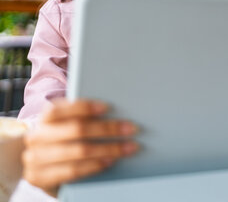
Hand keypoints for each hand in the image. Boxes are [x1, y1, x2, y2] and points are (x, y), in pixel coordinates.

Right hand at [23, 99, 137, 196]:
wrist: (41, 168)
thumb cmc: (63, 140)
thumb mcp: (68, 125)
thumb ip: (85, 117)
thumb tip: (117, 112)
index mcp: (45, 119)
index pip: (61, 109)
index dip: (84, 107)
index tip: (108, 107)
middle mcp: (38, 137)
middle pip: (77, 129)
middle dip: (108, 128)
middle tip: (131, 129)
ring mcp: (36, 159)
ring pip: (78, 151)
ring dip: (108, 149)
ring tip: (128, 147)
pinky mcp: (41, 178)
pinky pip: (73, 171)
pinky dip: (94, 165)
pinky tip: (110, 161)